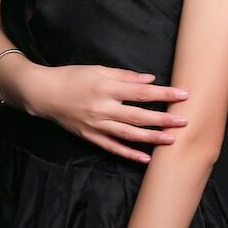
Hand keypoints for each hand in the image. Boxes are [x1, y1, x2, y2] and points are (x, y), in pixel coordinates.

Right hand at [35, 64, 189, 163]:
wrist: (43, 94)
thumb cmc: (70, 77)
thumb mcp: (97, 69)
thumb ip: (124, 75)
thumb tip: (149, 80)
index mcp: (106, 87)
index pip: (141, 92)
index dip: (163, 94)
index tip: (183, 95)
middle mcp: (103, 108)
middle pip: (138, 116)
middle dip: (163, 119)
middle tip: (184, 121)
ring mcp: (96, 124)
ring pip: (128, 134)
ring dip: (151, 138)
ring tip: (171, 140)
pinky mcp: (90, 136)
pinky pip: (113, 147)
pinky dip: (129, 154)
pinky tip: (145, 158)